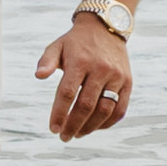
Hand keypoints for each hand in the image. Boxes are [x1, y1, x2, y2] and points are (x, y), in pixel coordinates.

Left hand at [35, 18, 132, 141]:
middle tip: (64, 137)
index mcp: (80, 62)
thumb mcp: (57, 46)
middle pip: (86, 105)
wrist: (106, 28)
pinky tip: (95, 128)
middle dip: (73, 125)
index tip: (53, 128)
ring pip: (105, 109)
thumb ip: (46, 61)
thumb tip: (38, 76)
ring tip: (77, 134)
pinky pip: (121, 108)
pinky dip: (108, 122)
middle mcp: (101, 69)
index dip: (59, 113)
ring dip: (91, 127)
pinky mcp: (128, 82)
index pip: (67, 93)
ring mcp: (117, 77)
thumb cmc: (75, 43)